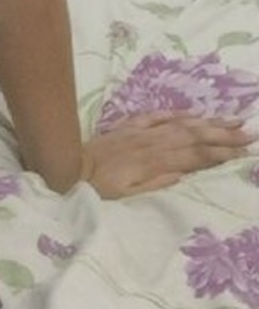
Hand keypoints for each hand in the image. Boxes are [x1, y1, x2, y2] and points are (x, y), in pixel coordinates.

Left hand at [80, 112, 253, 197]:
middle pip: (194, 136)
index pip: (194, 156)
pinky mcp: (129, 126)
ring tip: (233, 119)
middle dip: (224, 134)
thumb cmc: (98, 188)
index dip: (220, 153)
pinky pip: (157, 116)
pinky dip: (177, 113)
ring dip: (208, 121)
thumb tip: (183, 174)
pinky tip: (193, 113)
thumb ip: (154, 184)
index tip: (244, 151)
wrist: (68, 166)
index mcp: (153, 162)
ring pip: (181, 124)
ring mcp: (141, 132)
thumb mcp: (126, 196)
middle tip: (250, 132)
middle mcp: (151, 143)